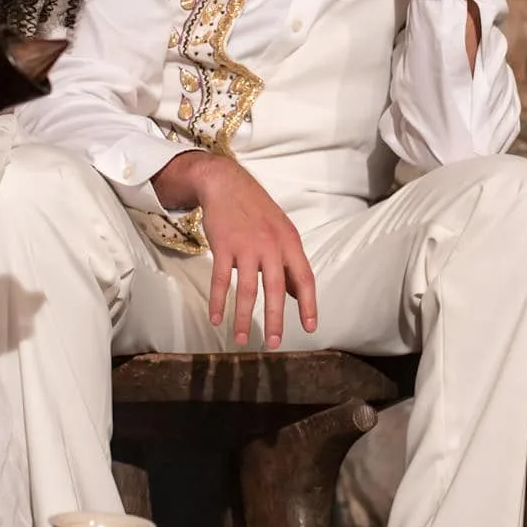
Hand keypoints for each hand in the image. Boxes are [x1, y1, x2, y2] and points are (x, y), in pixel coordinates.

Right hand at [153, 151, 317, 349]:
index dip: (308, 304)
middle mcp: (271, 245)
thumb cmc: (256, 210)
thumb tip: (297, 294)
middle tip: (273, 344)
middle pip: (275, 289)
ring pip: (246, 289)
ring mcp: (246, 245)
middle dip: (274, 319)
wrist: (226, 183)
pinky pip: (220, 280)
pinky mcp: (223, 246)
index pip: (304, 277)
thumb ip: (288, 262)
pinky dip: (218, 301)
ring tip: (240, 339)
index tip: (310, 327)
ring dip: (242, 317)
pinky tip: (217, 319)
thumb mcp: (281, 231)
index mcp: (290, 242)